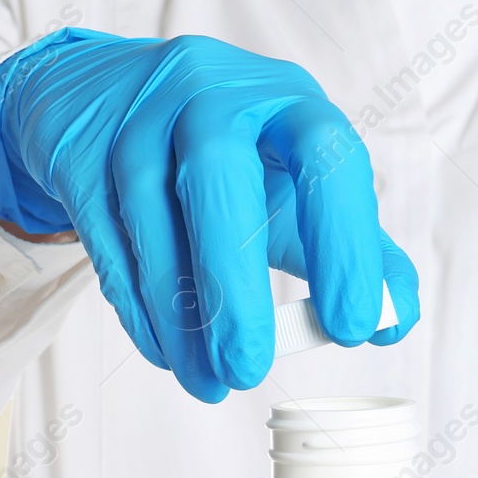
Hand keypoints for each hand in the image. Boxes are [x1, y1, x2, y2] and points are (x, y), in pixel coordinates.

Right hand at [0, 28, 418, 401]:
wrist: (107, 96)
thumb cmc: (228, 153)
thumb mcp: (298, 186)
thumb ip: (355, 248)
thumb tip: (396, 320)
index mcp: (286, 100)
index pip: (327, 157)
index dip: (343, 243)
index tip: (352, 327)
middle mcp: (211, 94)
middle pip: (217, 177)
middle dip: (235, 286)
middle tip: (251, 369)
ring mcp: (137, 119)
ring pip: (151, 222)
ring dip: (181, 319)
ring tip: (211, 383)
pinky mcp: (82, 152)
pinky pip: (108, 242)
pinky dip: (140, 310)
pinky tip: (170, 355)